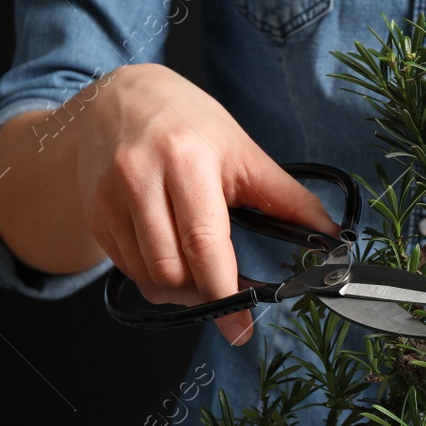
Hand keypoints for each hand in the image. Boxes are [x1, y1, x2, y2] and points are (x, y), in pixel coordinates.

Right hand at [71, 63, 337, 344]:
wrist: (117, 98)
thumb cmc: (187, 124)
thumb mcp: (241, 150)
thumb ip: (286, 197)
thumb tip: (331, 234)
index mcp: (186, 161)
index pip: (204, 243)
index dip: (226, 293)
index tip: (242, 326)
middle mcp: (140, 179)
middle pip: (173, 271)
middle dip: (205, 294)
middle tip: (229, 291)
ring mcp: (110, 199)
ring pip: (149, 278)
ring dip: (181, 291)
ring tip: (201, 268)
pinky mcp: (95, 216)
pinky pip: (130, 270)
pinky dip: (157, 277)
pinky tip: (172, 255)